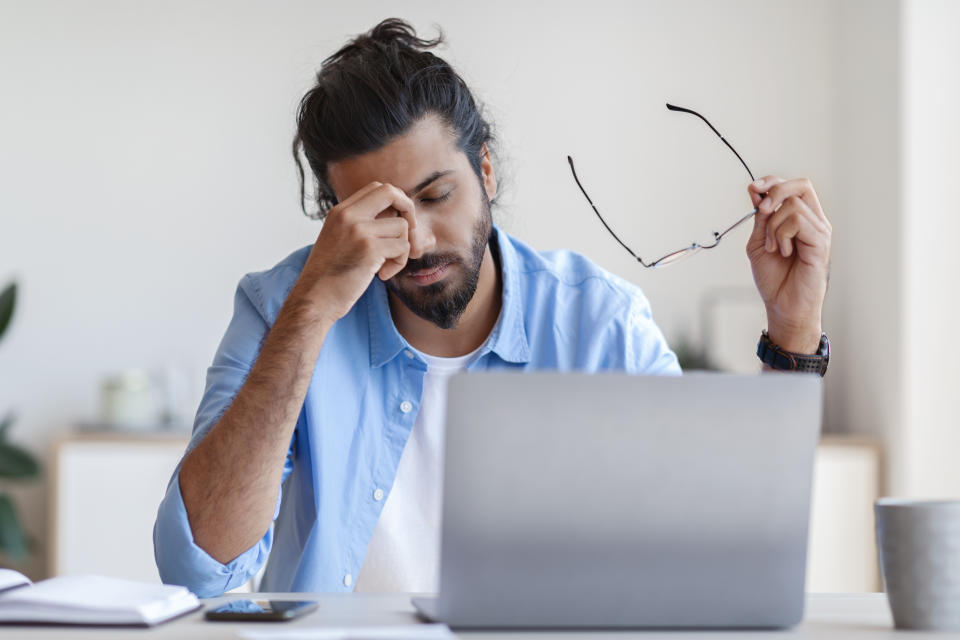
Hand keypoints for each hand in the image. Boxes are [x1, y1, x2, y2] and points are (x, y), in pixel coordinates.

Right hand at [292, 181, 416, 323]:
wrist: (314, 300)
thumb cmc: (329, 277)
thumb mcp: (339, 240)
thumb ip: (362, 226)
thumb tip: (403, 220)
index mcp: (340, 211)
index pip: (377, 188)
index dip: (395, 200)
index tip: (397, 220)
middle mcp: (348, 215)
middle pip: (390, 192)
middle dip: (408, 209)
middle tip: (409, 232)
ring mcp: (359, 230)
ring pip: (402, 226)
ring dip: (402, 249)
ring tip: (384, 266)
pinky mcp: (370, 249)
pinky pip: (403, 247)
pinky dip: (398, 264)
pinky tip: (382, 275)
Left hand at [746, 176, 831, 353]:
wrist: (782, 305)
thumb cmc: (774, 278)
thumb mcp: (759, 242)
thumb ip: (760, 218)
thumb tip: (756, 191)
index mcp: (800, 219)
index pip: (792, 186)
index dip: (772, 181)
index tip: (753, 189)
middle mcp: (814, 221)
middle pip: (801, 185)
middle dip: (776, 191)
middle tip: (762, 211)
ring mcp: (820, 231)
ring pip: (792, 206)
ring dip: (773, 226)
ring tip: (774, 248)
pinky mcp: (820, 243)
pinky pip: (797, 222)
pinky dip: (782, 236)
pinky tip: (784, 253)